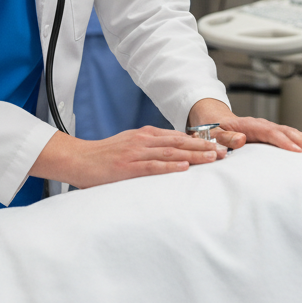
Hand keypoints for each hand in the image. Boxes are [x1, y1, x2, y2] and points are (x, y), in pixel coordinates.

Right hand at [32, 126, 226, 189]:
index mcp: (145, 135)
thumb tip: (172, 154)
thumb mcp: (129, 146)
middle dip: (204, 146)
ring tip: (212, 158)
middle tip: (224, 152)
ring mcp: (136, 153)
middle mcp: (143, 140)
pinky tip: (184, 167)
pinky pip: (152, 166)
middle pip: (180, 142)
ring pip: (171, 152)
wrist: (77, 159)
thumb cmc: (103, 157)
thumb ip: (149, 148)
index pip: (178, 137)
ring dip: (194, 154)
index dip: (199, 141)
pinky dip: (170, 166)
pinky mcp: (127, 166)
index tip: (218, 145)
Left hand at [211, 116, 301, 152]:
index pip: (270, 132)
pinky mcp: (272, 133)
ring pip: (290, 132)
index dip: (284, 141)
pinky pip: (289, 135)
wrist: (216, 124)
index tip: (296, 150)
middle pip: (285, 131)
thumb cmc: (215, 132)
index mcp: (249, 125)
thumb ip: (227, 138)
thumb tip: (241, 139)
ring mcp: (268, 128)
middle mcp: (262, 125)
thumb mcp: (215, 135)